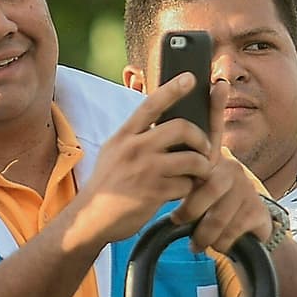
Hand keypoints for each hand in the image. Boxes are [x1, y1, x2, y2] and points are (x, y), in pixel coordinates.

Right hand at [70, 74, 213, 246]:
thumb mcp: (114, 151)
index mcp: (125, 135)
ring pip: (191, 158)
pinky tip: (179, 193)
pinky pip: (186, 185)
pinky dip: (188, 190)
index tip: (191, 78)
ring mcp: (145, 170)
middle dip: (201, 138)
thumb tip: (160, 120)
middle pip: (182, 128)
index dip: (173, 89)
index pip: (151, 104)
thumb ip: (134, 136)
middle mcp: (135, 148)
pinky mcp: (154, 192)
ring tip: (197, 174)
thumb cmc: (107, 184)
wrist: (91, 218)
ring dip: (201, 167)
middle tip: (204, 149)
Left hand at [170, 151, 270, 254]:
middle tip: (179, 224)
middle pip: (210, 188)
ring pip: (220, 216)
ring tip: (196, 245)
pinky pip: (233, 230)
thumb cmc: (214, 205)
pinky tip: (217, 246)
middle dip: (191, 211)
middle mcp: (233, 171)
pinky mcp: (258, 211)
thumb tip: (155, 193)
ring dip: (204, 236)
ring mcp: (248, 190)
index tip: (173, 213)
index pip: (195, 167)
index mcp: (213, 162)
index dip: (181, 187)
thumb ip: (180, 185)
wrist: (250, 223)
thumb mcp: (196, 189)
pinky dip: (221, 243)